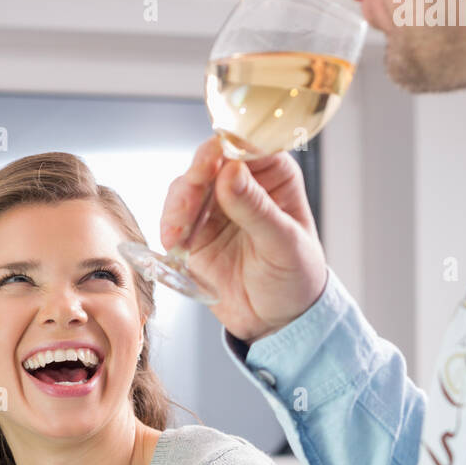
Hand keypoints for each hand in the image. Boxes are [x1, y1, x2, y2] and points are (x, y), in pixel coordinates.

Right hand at [160, 136, 328, 343]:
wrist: (278, 319)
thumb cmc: (296, 276)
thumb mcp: (284, 244)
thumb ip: (257, 209)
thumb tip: (231, 173)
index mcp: (273, 175)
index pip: (246, 145)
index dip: (227, 148)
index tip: (214, 160)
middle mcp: (241, 183)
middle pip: (209, 162)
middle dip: (195, 176)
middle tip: (190, 196)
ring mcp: (215, 206)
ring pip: (186, 187)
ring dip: (178, 203)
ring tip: (180, 227)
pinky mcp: (195, 231)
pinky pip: (174, 218)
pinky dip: (169, 226)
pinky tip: (173, 241)